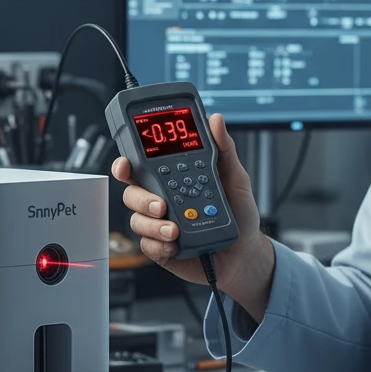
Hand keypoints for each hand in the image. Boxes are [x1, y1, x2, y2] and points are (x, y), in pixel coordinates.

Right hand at [112, 114, 272, 302]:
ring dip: (153, 225)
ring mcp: (160, 224)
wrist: (246, 251)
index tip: (124, 165)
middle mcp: (162, 200)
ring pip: (137, 220)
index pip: (142, 167)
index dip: (125, 164)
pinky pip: (148, 246)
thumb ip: (224, 149)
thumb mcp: (236, 177)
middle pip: (133, 193)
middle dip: (141, 199)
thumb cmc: (239, 213)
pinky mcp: (162, 248)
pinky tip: (174, 245)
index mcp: (173, 179)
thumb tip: (216, 120)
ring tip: (174, 229)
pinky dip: (159, 245)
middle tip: (162, 205)